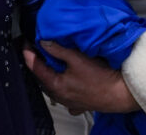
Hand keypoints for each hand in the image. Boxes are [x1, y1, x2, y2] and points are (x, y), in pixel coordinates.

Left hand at [22, 41, 139, 115]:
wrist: (120, 93)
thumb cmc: (100, 77)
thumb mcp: (77, 58)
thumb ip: (59, 50)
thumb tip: (44, 42)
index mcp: (56, 85)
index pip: (35, 67)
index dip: (28, 53)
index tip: (25, 43)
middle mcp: (60, 96)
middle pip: (43, 78)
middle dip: (38, 63)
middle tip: (36, 49)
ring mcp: (70, 102)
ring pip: (54, 87)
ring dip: (50, 74)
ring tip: (51, 61)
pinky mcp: (80, 104)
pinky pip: (66, 95)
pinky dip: (63, 85)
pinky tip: (67, 80)